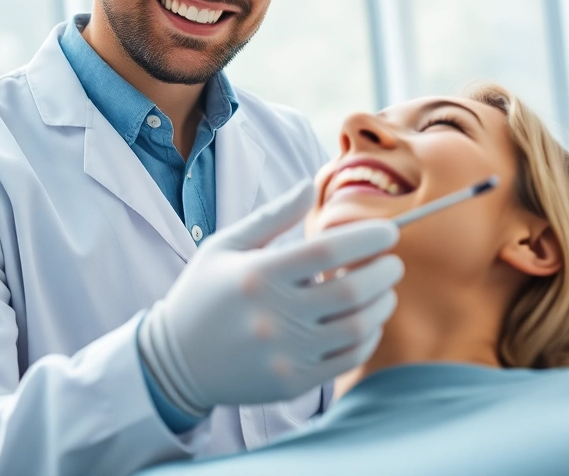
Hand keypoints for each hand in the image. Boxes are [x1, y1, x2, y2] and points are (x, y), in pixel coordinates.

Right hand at [138, 180, 402, 415]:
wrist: (175, 361)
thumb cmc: (204, 294)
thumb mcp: (227, 246)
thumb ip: (272, 216)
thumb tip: (311, 185)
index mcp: (257, 275)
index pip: (327, 250)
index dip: (367, 238)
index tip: (388, 232)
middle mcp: (272, 316)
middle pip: (351, 289)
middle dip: (384, 271)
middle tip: (393, 262)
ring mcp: (284, 353)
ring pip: (357, 326)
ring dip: (382, 304)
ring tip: (383, 291)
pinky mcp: (292, 383)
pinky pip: (348, 359)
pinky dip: (368, 337)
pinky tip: (366, 322)